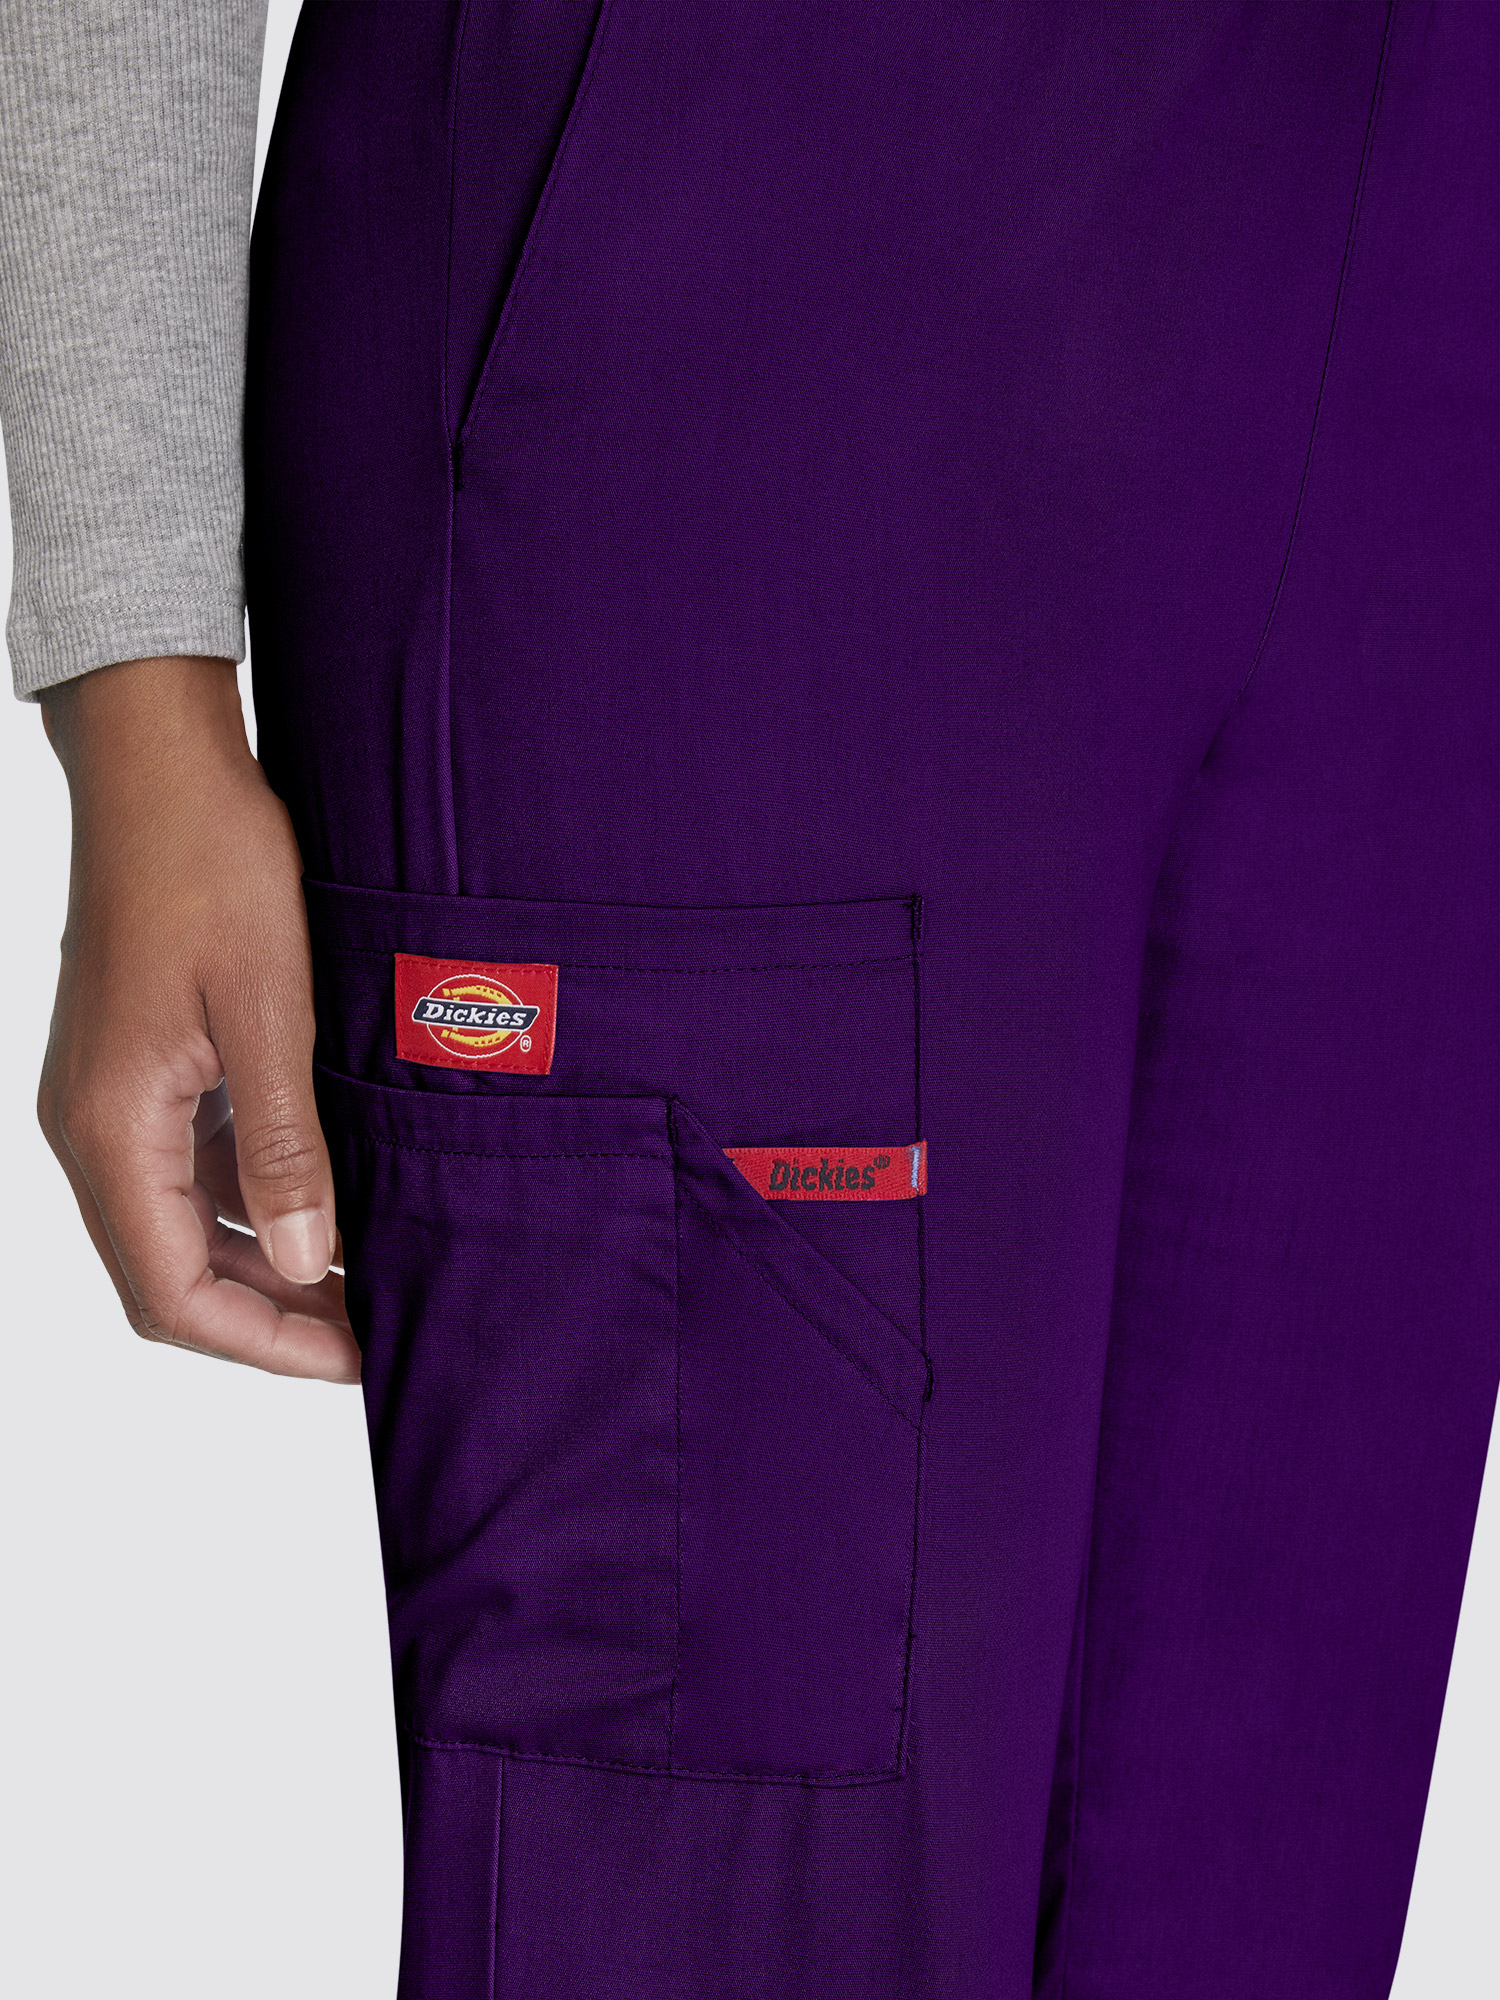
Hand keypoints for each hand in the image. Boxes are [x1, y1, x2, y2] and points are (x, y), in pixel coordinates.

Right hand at [37, 656, 358, 1381]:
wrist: (162, 760)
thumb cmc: (211, 863)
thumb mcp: (268, 1009)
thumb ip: (283, 1142)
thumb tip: (304, 1255)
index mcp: (110, 1126)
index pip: (171, 1292)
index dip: (264, 1343)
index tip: (354, 1361)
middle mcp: (94, 1125)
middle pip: (171, 1270)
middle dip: (272, 1312)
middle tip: (374, 1324)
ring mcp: (113, 1095)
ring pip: (183, 1220)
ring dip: (266, 1254)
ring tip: (364, 1265)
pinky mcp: (141, 1064)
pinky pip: (191, 1161)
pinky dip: (254, 1192)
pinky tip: (328, 1185)